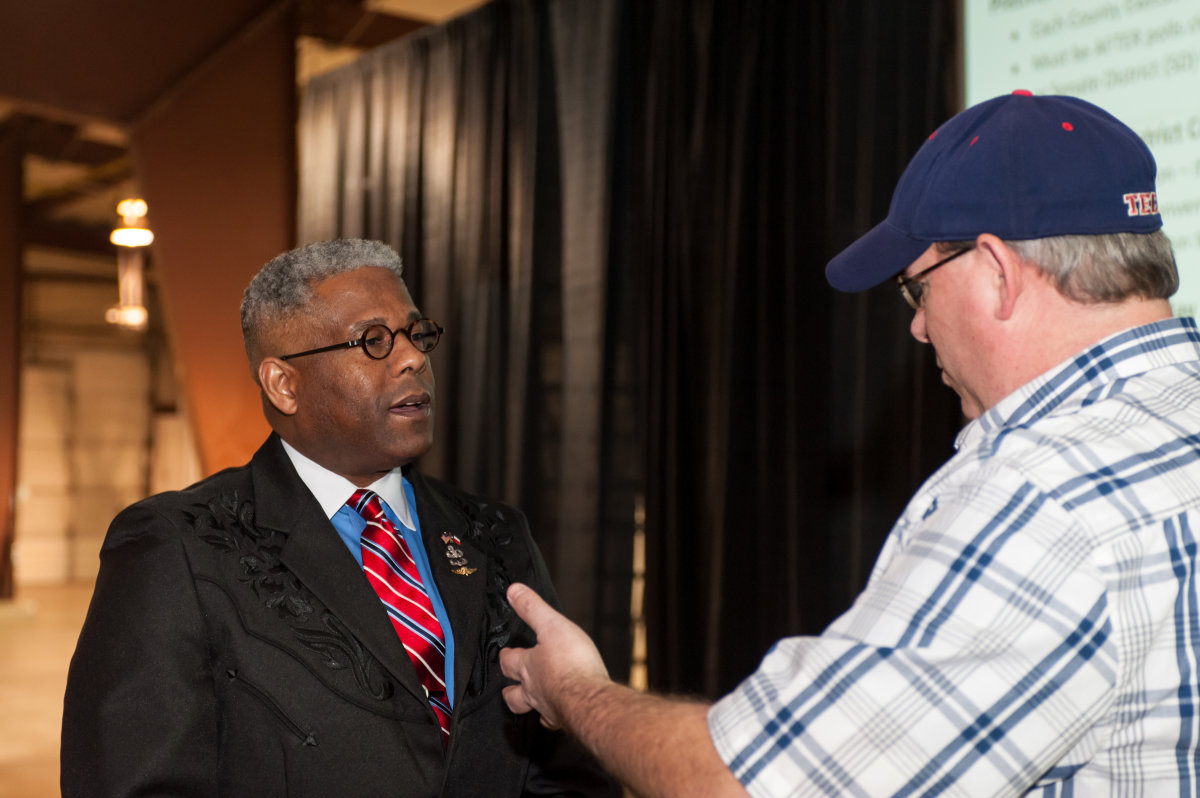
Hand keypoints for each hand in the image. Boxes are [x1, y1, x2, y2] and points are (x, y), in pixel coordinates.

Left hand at [500, 582, 610, 729]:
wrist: (590, 699)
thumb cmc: (572, 663)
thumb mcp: (552, 626)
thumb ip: (532, 608)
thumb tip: (513, 591)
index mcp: (529, 668)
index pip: (509, 661)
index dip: (506, 656)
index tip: (505, 652)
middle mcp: (534, 691)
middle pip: (513, 694)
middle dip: (509, 688)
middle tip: (509, 684)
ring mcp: (548, 707)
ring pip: (532, 709)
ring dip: (528, 704)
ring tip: (530, 702)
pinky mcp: (566, 719)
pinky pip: (554, 721)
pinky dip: (553, 718)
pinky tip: (559, 715)